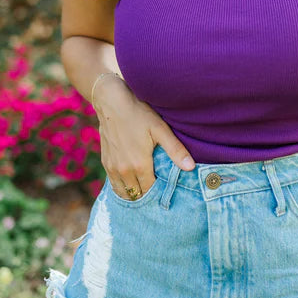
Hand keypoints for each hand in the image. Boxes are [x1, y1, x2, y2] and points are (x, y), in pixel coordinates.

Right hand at [92, 76, 195, 199]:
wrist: (112, 102)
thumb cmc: (139, 113)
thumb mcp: (160, 129)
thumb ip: (175, 150)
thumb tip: (191, 168)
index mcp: (139, 165)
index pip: (151, 190)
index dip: (160, 192)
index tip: (168, 189)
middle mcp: (124, 171)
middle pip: (137, 194)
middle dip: (148, 195)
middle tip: (158, 191)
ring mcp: (112, 168)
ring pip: (124, 193)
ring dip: (134, 193)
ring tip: (145, 190)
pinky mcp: (106, 162)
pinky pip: (114, 184)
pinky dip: (123, 187)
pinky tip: (131, 182)